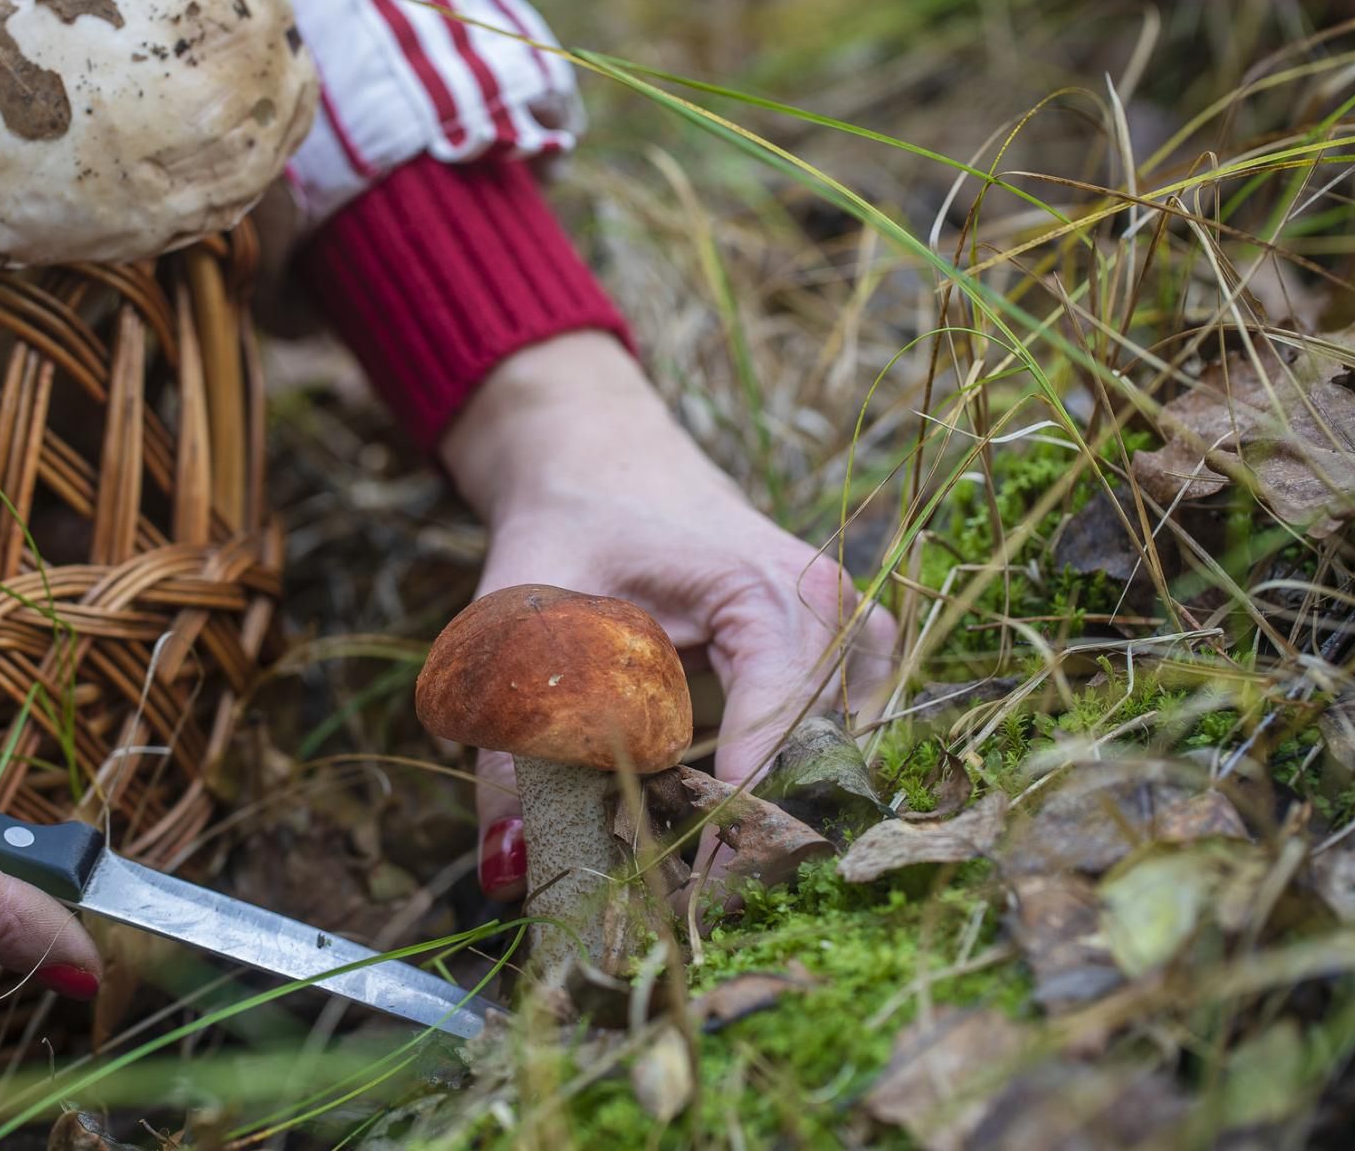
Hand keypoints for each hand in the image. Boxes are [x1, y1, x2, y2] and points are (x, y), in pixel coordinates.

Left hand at [439, 334, 898, 900]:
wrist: (599, 451)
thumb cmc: (568, 522)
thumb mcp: (524, 622)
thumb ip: (511, 748)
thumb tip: (510, 868)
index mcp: (762, 589)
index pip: (782, 730)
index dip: (741, 822)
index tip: (691, 893)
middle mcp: (825, 606)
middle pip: (822, 755)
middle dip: (760, 834)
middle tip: (686, 903)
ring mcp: (844, 625)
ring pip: (839, 754)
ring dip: (782, 811)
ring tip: (708, 864)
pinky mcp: (838, 645)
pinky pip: (840, 734)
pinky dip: (793, 779)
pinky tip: (736, 812)